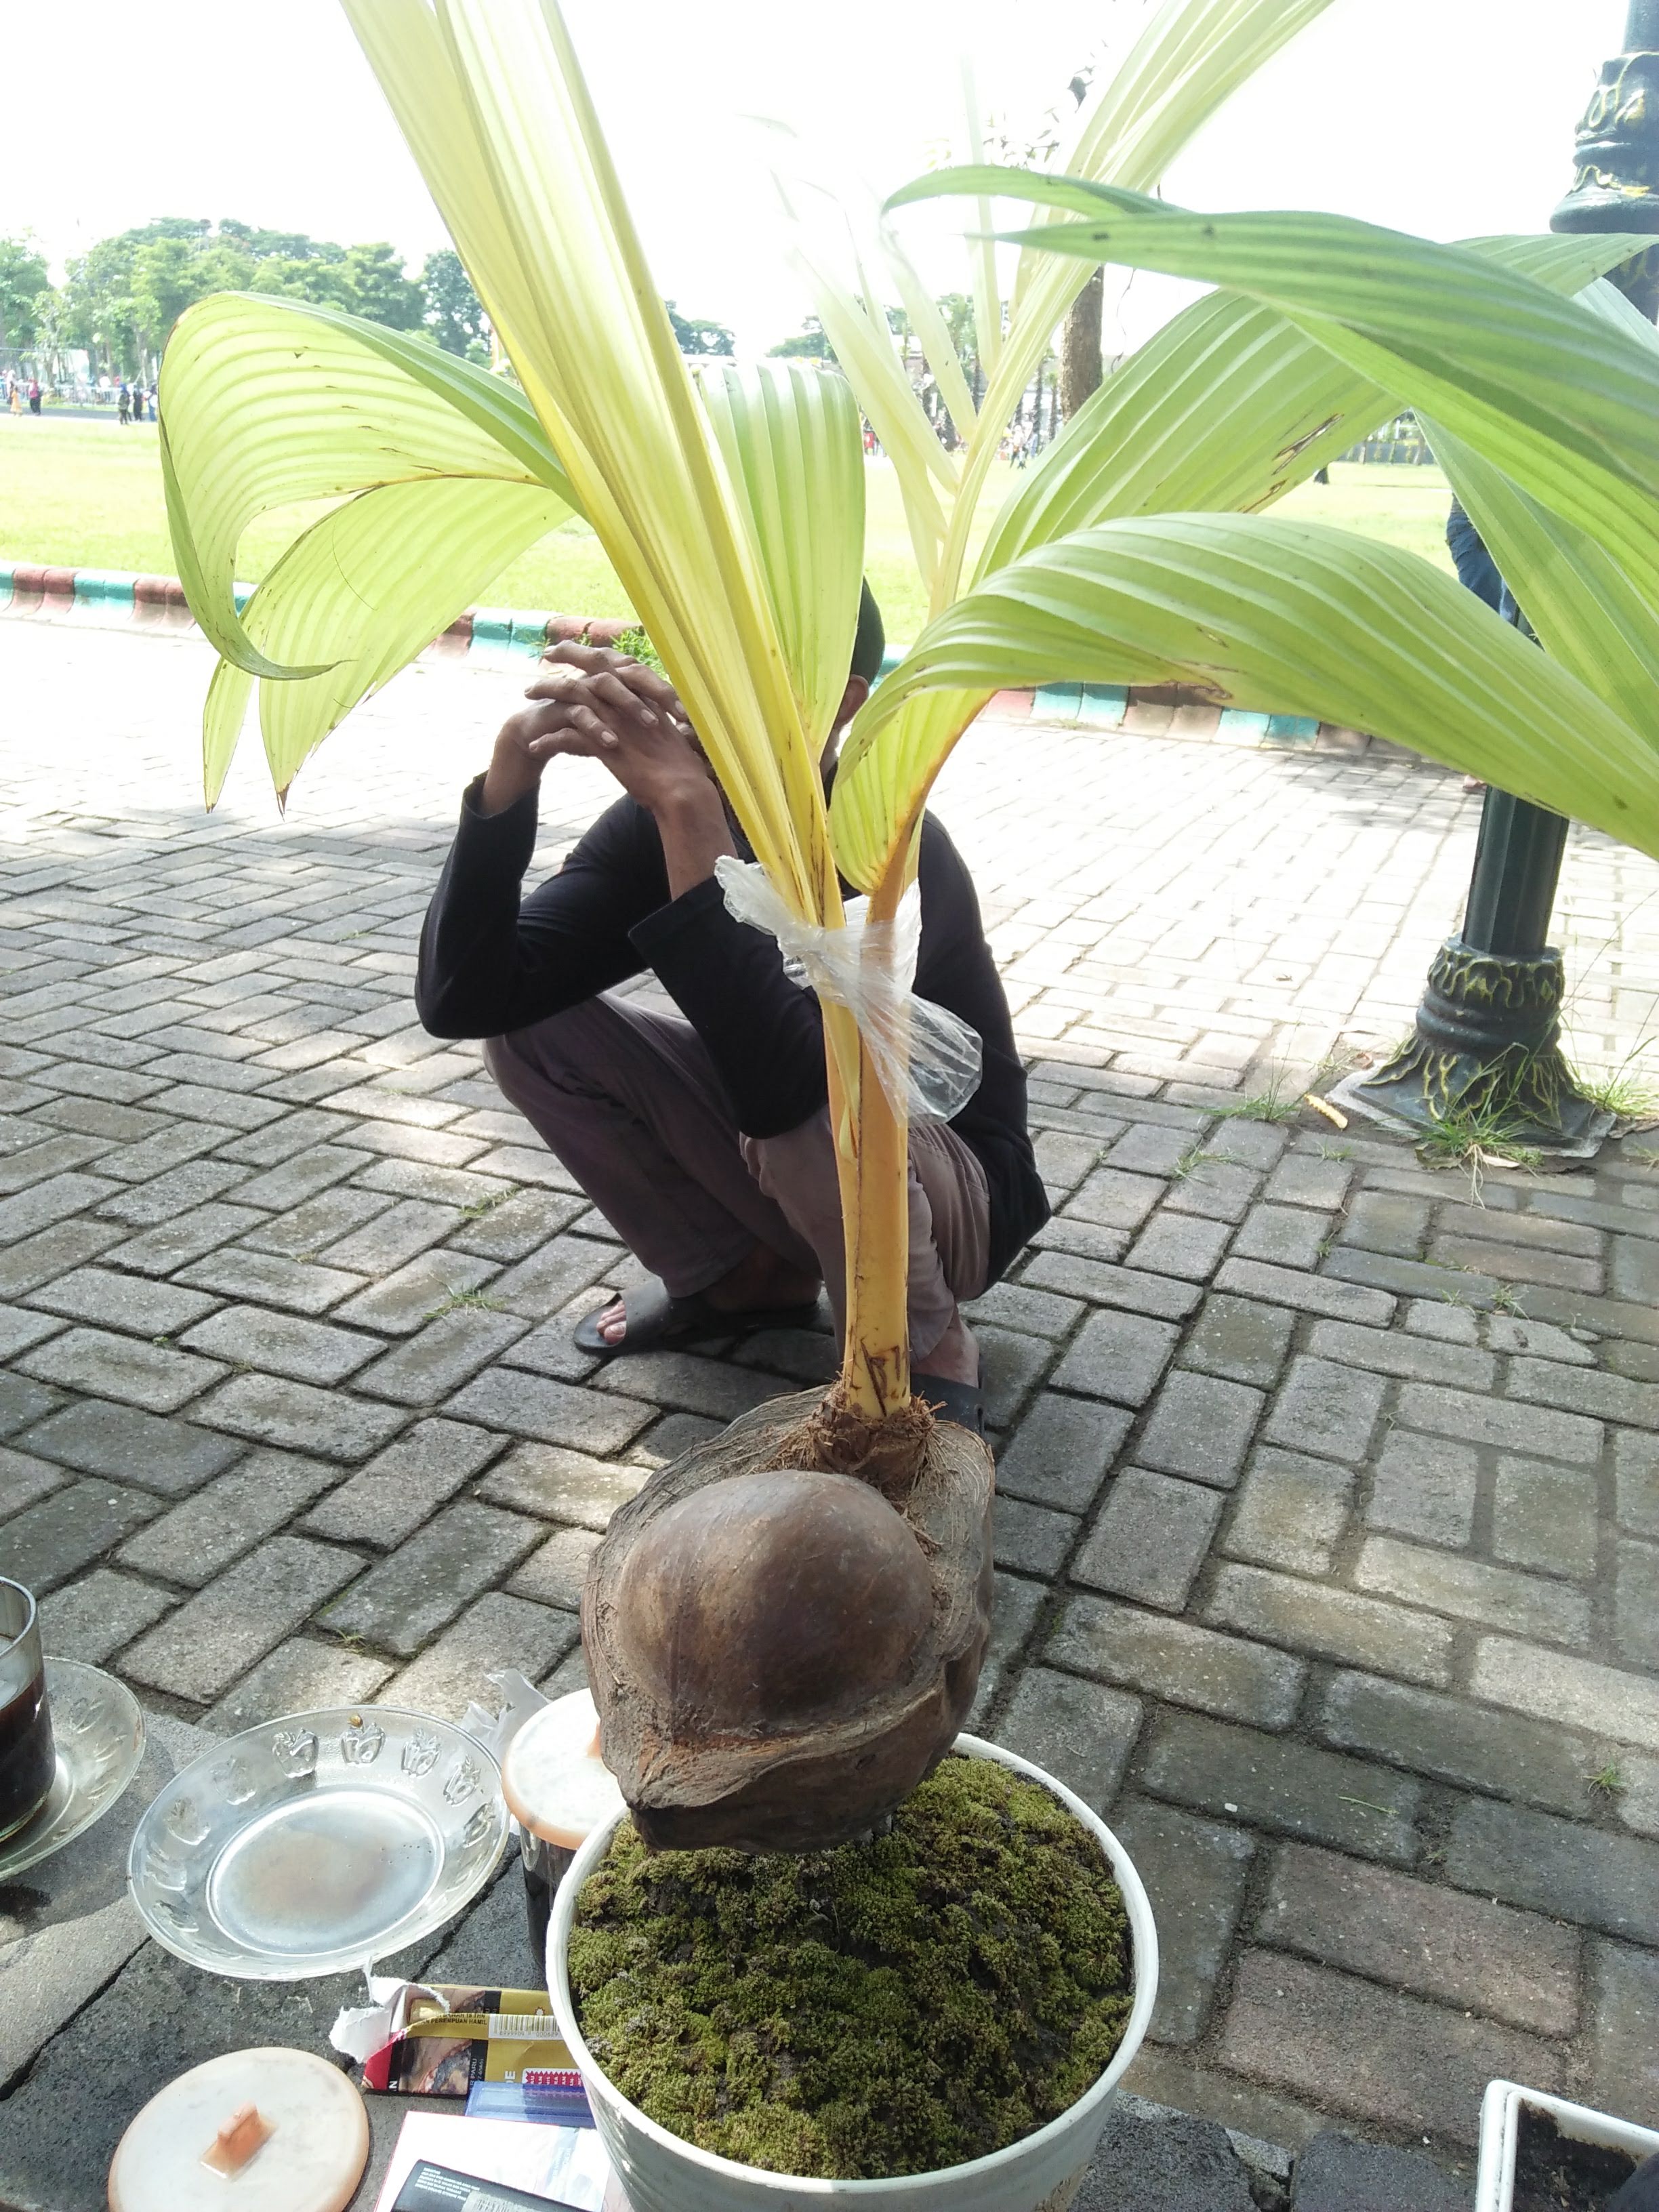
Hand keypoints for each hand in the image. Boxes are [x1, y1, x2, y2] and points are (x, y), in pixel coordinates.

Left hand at [479, 642, 735, 897]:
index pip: (611, 663)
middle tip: (545, 654)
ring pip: (570, 697)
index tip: (574, 648)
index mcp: (641, 695)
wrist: (682, 788)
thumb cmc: (678, 766)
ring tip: (527, 694)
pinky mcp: (603, 746)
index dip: (591, 653)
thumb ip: (648, 715)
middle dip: (565, 657)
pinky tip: (534, 746)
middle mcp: (626, 702)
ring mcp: (613, 721)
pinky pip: (566, 738)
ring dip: (546, 693)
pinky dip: (548, 742)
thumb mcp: (663, 731)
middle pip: (588, 668)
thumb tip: (639, 713)